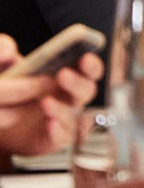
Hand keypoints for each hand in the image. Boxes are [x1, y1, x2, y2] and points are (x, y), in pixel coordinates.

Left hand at [0, 34, 101, 156]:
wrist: (0, 115)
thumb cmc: (8, 89)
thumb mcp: (5, 67)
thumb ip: (4, 52)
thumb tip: (9, 49)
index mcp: (66, 75)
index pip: (89, 69)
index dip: (91, 64)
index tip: (85, 57)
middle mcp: (69, 97)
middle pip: (87, 90)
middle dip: (78, 83)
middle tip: (62, 75)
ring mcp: (63, 117)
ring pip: (75, 114)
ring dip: (63, 107)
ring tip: (46, 102)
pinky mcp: (53, 138)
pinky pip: (62, 136)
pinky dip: (57, 129)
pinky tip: (49, 123)